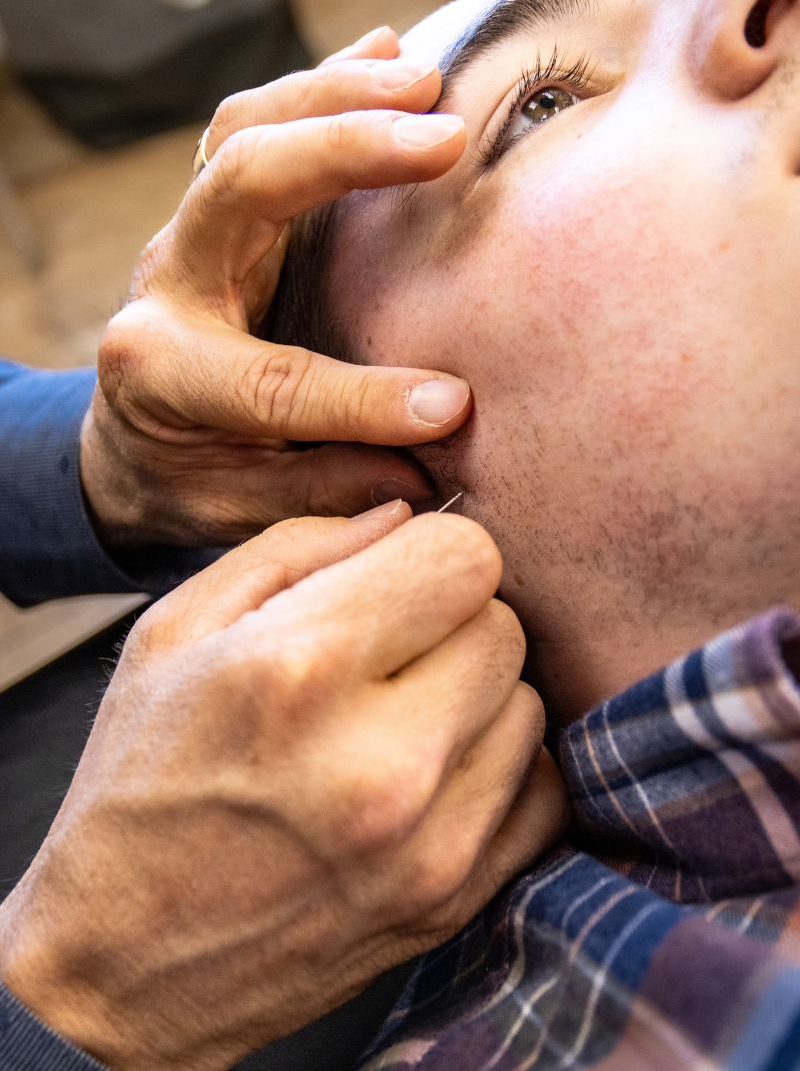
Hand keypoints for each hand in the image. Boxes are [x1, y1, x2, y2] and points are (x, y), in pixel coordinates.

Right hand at [0, 504, 568, 1070]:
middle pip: (503, 627)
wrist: (122, 963)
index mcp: (299, 669)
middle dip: (451, 620)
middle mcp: (379, 761)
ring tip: (397, 717)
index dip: (432, 551)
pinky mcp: (454, 901)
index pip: (465, 556)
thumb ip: (296, 546)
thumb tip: (402, 513)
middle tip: (389, 651)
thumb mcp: (175, 631)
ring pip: (527, 705)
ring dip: (475, 695)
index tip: (398, 577)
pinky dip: (497, 768)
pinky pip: (542, 790)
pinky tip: (431, 773)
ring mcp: (428, 844)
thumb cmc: (140, 782)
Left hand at [81, 28, 470, 549]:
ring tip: (425, 80)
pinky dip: (322, 84)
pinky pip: (253, 124)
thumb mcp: (237, 510)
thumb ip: (321, 489)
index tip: (452, 405)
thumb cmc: (186, 479)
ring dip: (337, 93)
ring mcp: (189, 235)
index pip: (270, 380)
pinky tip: (390, 53)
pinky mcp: (215, 210)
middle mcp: (168, 284)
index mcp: (164, 374)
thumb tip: (424, 470)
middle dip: (343, 152)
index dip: (362, 399)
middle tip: (443, 140)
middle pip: (240, 184)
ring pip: (244, 129)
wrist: (129, 443)